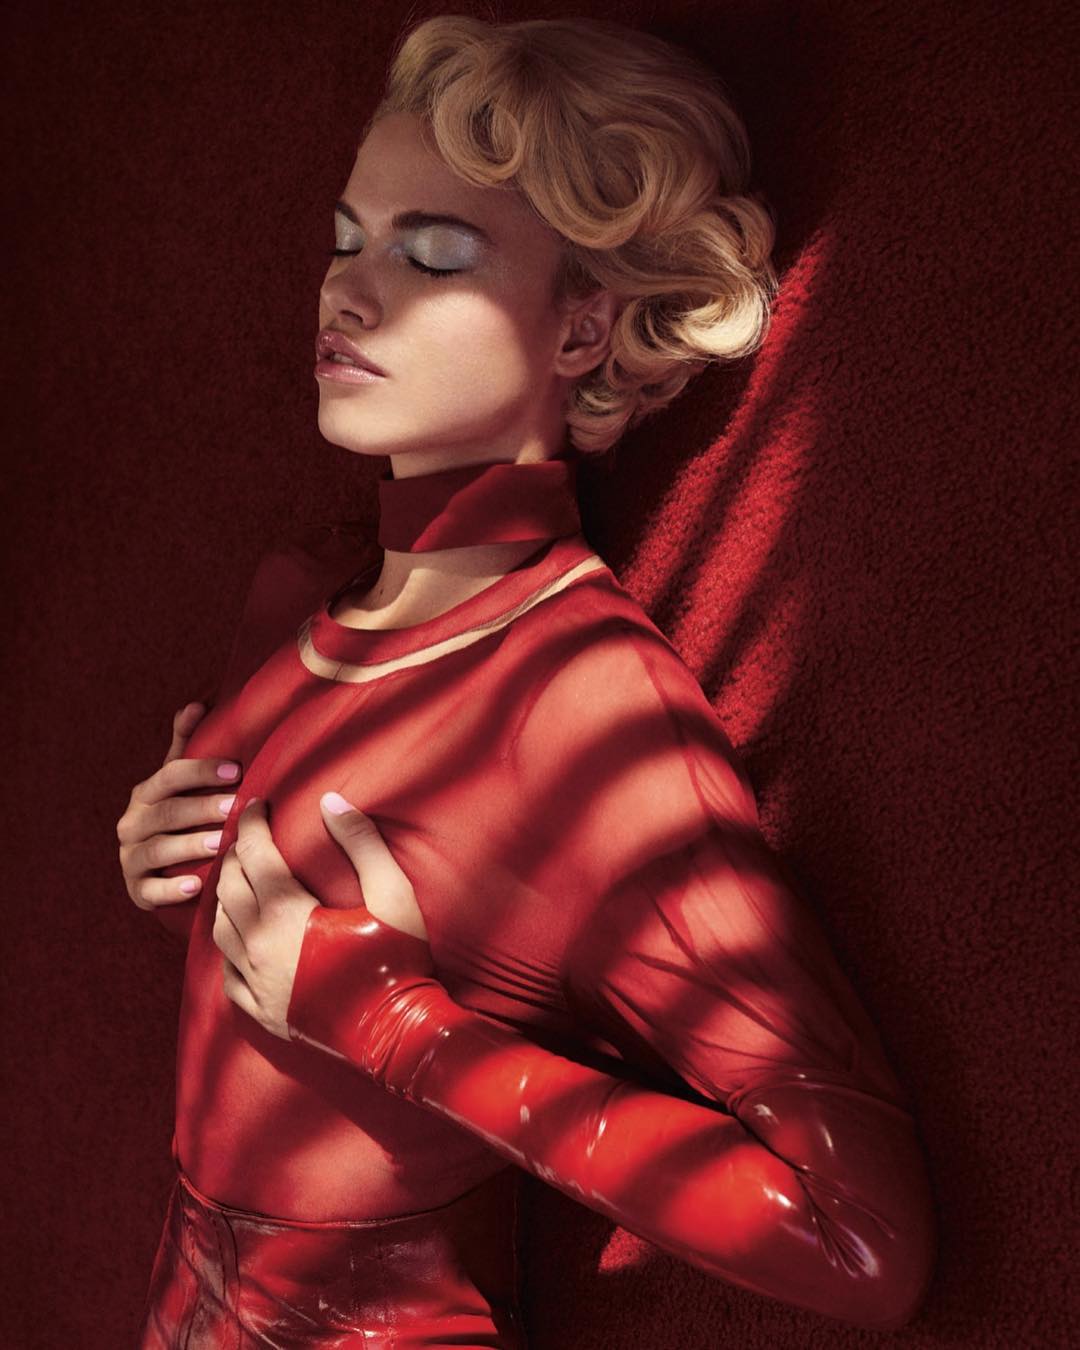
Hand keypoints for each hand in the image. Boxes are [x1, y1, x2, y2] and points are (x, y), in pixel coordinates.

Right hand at [117, 701, 242, 909]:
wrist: (157, 871)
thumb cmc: (178, 817)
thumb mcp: (178, 783)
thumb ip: (186, 746)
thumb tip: (195, 704)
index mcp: (146, 794)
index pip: (170, 776)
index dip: (202, 770)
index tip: (238, 769)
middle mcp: (132, 823)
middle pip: (167, 813)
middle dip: (202, 808)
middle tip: (236, 806)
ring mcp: (130, 858)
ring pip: (158, 850)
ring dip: (190, 846)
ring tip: (222, 843)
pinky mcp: (135, 890)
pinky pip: (149, 891)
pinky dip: (171, 890)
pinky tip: (196, 886)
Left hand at [214, 793, 428, 1040]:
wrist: (396, 1034)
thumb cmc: (398, 962)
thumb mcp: (392, 895)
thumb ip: (362, 843)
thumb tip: (331, 802)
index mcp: (286, 914)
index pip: (254, 854)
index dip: (253, 822)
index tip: (258, 803)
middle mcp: (258, 945)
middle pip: (228, 885)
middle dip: (236, 853)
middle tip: (253, 836)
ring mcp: (254, 981)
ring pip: (219, 925)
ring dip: (226, 894)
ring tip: (242, 877)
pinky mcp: (259, 1009)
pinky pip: (225, 970)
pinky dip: (227, 943)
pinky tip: (241, 935)